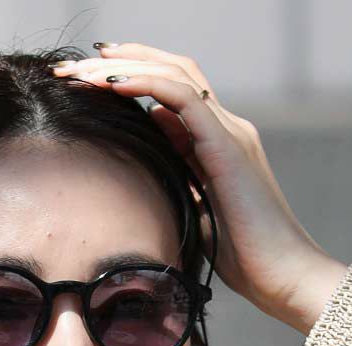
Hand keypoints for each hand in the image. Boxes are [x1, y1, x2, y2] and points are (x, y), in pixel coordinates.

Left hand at [49, 42, 350, 330]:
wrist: (282, 277)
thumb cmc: (243, 259)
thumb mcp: (196, 212)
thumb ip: (179, 178)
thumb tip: (152, 153)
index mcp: (214, 142)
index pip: (169, 90)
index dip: (128, 76)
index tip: (84, 80)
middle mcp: (223, 127)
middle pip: (167, 70)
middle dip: (116, 62)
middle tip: (69, 67)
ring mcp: (228, 131)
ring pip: (171, 73)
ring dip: (121, 66)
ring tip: (79, 70)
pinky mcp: (228, 145)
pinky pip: (182, 97)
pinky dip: (145, 83)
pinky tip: (111, 84)